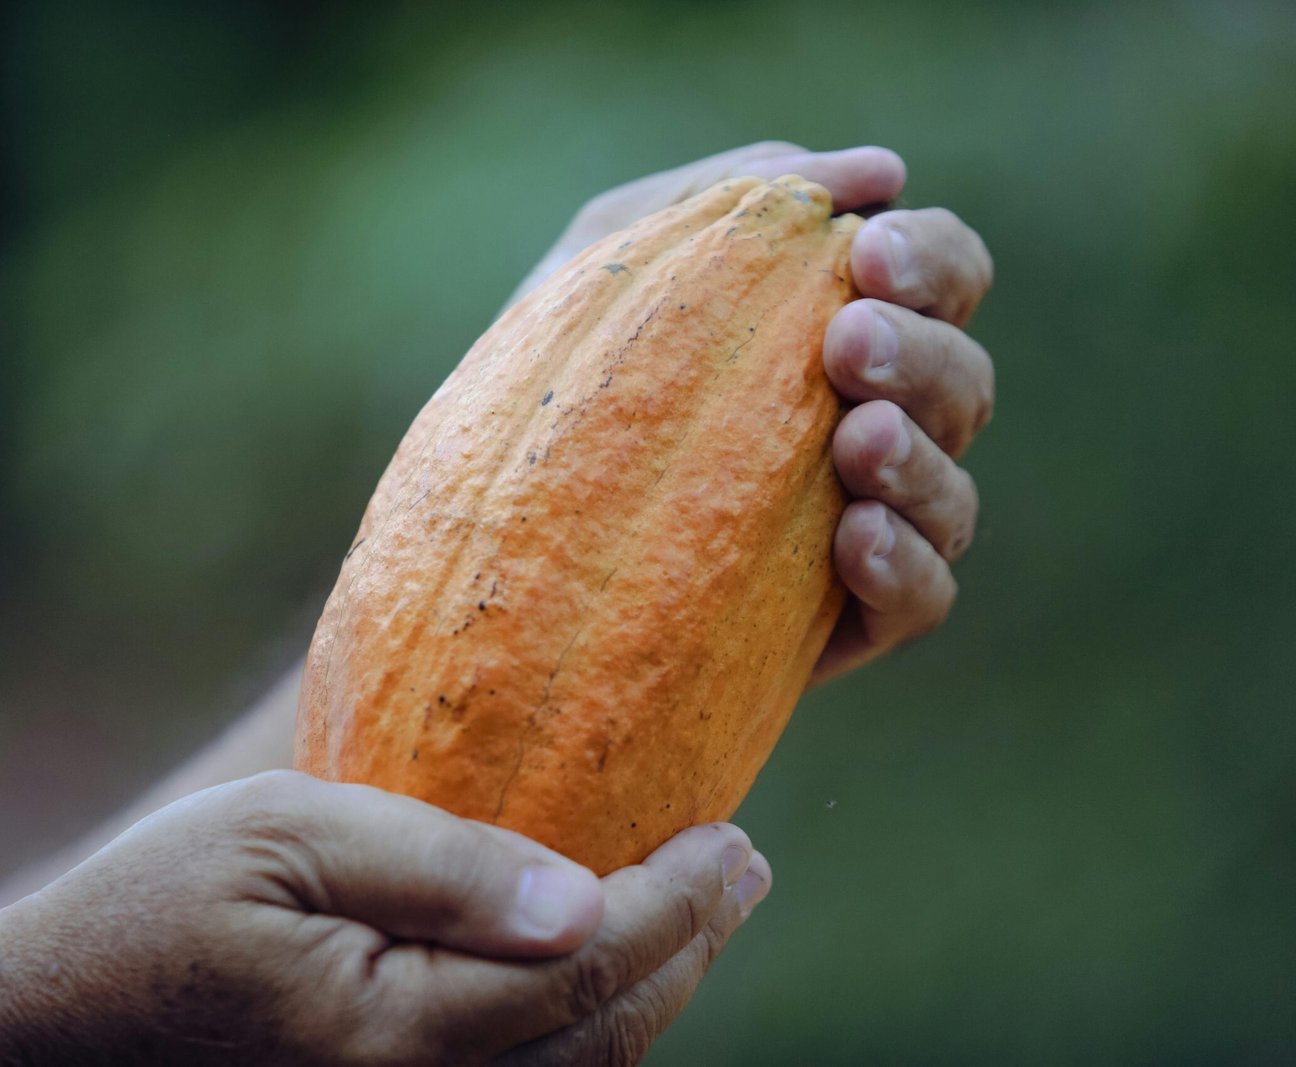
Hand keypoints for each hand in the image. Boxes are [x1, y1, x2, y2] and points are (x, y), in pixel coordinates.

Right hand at [0, 772, 766, 1064]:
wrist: (25, 1043)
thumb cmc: (139, 917)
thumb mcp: (277, 838)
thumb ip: (434, 864)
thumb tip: (583, 897)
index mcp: (399, 1038)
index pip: (593, 975)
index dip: (681, 906)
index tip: (737, 840)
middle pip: (606, 1042)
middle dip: (688, 951)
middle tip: (738, 871)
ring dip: (649, 1000)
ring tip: (692, 916)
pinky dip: (580, 1039)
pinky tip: (588, 979)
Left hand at [509, 141, 993, 682]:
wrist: (491, 541)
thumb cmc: (553, 380)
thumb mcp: (610, 264)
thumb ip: (725, 198)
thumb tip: (879, 172)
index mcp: (841, 335)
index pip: (941, 283)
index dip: (932, 259)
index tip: (864, 249)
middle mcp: (871, 431)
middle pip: (964, 384)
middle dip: (923, 353)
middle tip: (846, 342)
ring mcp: (864, 532)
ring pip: (955, 498)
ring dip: (921, 458)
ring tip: (858, 438)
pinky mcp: (840, 625)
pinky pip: (921, 602)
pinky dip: (906, 567)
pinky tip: (854, 536)